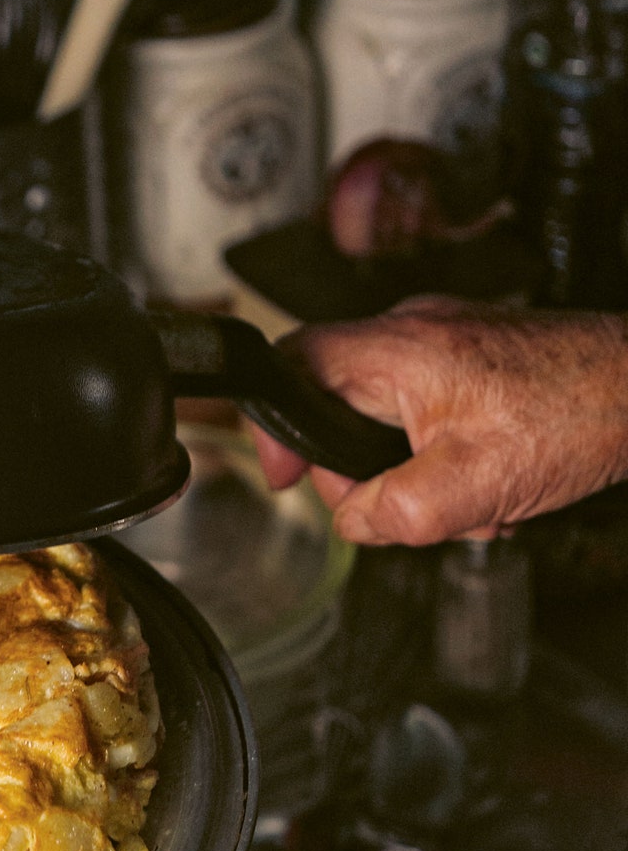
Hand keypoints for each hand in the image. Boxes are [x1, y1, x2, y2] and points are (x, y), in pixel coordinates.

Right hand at [251, 298, 627, 544]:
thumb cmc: (578, 416)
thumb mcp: (467, 490)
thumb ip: (387, 512)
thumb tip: (353, 519)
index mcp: (397, 352)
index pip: (290, 363)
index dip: (272, 425)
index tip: (286, 475)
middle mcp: (414, 332)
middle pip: (335, 402)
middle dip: (357, 469)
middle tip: (392, 505)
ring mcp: (446, 341)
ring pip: (383, 415)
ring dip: (405, 470)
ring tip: (458, 497)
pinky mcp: (473, 358)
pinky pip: (423, 411)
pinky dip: (437, 454)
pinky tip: (480, 479)